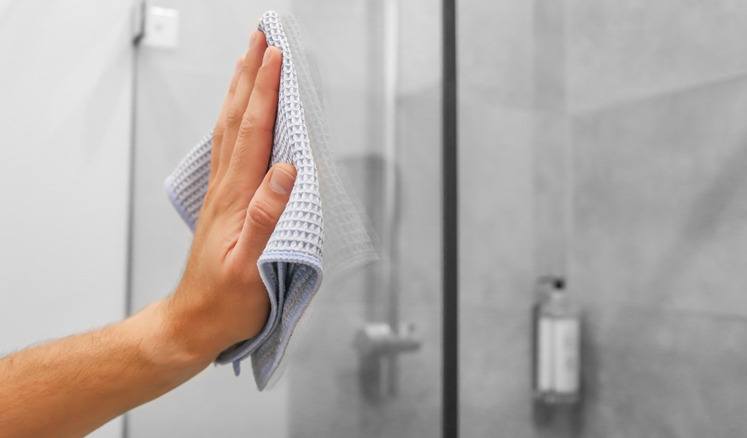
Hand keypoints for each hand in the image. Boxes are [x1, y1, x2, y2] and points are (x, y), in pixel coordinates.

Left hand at [163, 30, 292, 361]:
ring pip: (229, 129)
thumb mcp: (252, 267)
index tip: (274, 56)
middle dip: (249, 75)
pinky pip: (228, 149)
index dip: (265, 91)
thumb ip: (266, 219)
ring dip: (239, 91)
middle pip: (237, 119)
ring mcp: (222, 194)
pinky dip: (234, 120)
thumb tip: (284, 172)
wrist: (195, 321)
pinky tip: (238, 115)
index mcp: (237, 198)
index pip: (253, 132)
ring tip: (248, 61)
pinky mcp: (224, 203)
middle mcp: (227, 188)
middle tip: (259, 39)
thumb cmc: (227, 301)